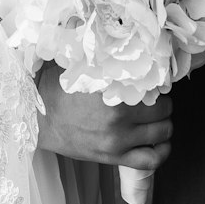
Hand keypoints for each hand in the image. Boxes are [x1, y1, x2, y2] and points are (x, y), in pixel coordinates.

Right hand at [35, 64, 172, 167]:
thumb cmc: (60, 88)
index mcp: (114, 90)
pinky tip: (161, 143)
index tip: (155, 82)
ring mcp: (118, 139)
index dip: (159, 83)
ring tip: (158, 119)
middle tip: (156, 100)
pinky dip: (162, 152)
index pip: (155, 86)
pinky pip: (152, 160)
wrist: (40, 118)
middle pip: (164, 109)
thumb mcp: (84, 65)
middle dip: (163, 103)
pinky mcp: (114, 157)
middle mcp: (119, 116)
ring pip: (163, 133)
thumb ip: (109, 59)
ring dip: (164, 124)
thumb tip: (132, 43)